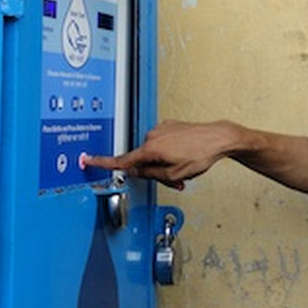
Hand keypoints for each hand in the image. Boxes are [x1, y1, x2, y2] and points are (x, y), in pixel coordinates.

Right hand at [83, 119, 238, 189]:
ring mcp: (161, 129)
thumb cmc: (200, 155)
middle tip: (176, 181)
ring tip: (184, 171)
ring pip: (155, 154)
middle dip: (156, 173)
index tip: (88, 160)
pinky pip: (163, 144)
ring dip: (165, 164)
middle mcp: (153, 136)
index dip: (103, 162)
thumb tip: (136, 171)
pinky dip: (170, 154)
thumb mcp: (173, 175)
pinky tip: (185, 157)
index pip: (122, 160)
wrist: (219, 138)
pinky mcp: (170, 126)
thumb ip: (150, 175)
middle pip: (143, 161)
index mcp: (150, 148)